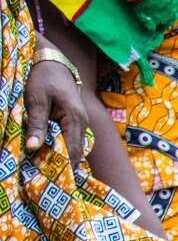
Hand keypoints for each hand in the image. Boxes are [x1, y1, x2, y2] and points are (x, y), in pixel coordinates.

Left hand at [23, 48, 86, 167]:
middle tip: (46, 178)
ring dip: (62, 159)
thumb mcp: (35, 99)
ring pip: (75, 148)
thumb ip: (36, 124)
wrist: (52, 61)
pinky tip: (51, 155)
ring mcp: (82, 123)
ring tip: (47, 168)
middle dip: (62, 166)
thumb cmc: (42, 78)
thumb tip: (33, 148)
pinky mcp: (76, 122)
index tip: (48, 178)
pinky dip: (63, 150)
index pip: (72, 151)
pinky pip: (72, 141)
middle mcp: (82, 124)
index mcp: (75, 119)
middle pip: (76, 153)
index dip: (62, 166)